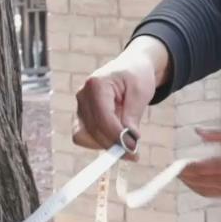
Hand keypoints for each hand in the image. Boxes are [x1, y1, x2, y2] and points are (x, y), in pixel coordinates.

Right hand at [72, 37, 168, 154]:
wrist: (131, 67)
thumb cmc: (137, 76)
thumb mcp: (141, 92)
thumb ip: (132, 116)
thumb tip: (128, 142)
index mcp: (96, 84)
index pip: (102, 118)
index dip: (116, 136)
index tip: (133, 149)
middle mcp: (83, 95)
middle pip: (93, 130)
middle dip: (113, 144)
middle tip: (134, 153)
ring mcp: (80, 106)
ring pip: (86, 137)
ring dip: (106, 144)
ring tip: (127, 139)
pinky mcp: (82, 117)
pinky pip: (85, 137)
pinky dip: (100, 142)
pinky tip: (117, 138)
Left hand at [179, 126, 220, 197]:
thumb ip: (218, 133)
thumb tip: (197, 132)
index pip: (197, 168)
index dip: (183, 167)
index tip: (175, 162)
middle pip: (198, 182)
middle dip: (184, 177)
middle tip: (175, 170)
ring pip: (206, 191)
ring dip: (193, 185)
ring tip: (185, 176)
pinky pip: (217, 194)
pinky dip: (205, 189)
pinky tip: (202, 181)